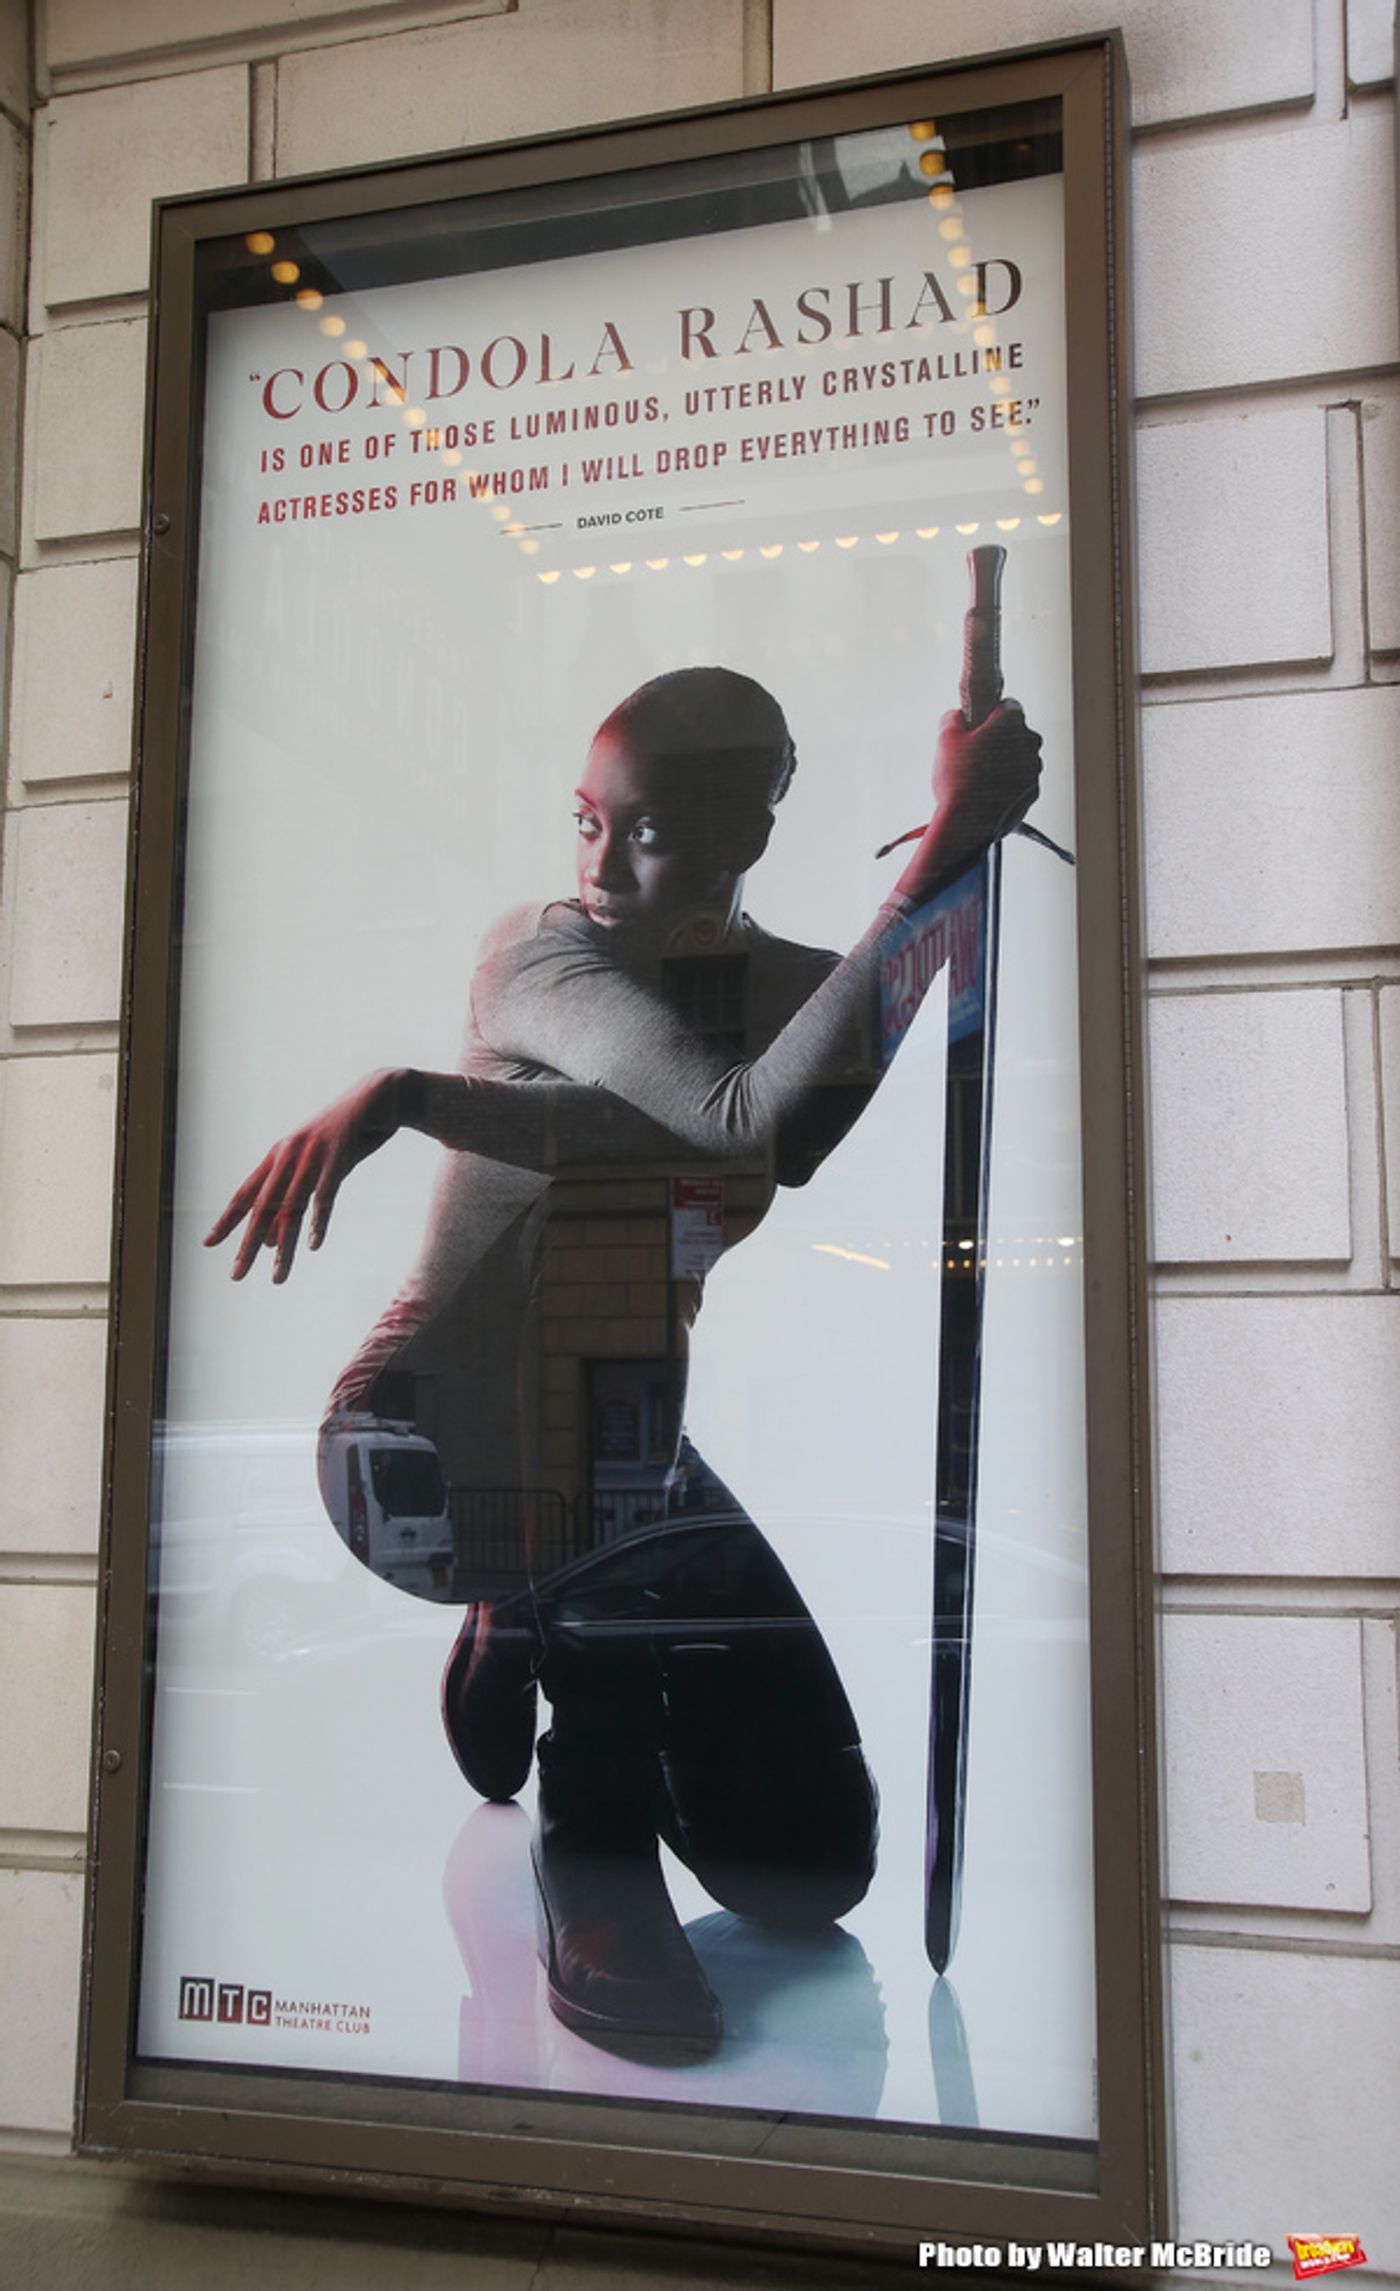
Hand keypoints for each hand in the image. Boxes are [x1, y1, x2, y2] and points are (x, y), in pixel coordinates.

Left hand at [204, 1068, 402, 1282]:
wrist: (378, 1095)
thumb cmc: (345, 1134)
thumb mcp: (314, 1164)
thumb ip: (292, 1196)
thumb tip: (270, 1238)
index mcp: (278, 1156)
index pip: (245, 1194)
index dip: (227, 1220)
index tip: (208, 1243)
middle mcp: (288, 1157)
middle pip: (263, 1208)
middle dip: (248, 1244)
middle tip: (236, 1275)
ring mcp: (312, 1157)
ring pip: (292, 1209)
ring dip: (284, 1246)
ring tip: (277, 1277)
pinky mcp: (338, 1157)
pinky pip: (325, 1196)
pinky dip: (318, 1221)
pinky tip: (313, 1244)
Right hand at [932, 699, 1043, 863]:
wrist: (966, 824)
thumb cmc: (957, 779)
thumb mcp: (945, 738)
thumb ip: (953, 718)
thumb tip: (958, 717)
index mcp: (1011, 722)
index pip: (1008, 705)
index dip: (991, 714)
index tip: (978, 726)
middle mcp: (1029, 743)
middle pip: (1018, 732)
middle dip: (1001, 739)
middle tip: (976, 753)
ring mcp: (1034, 770)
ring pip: (1021, 757)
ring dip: (1007, 762)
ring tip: (981, 777)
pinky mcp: (1033, 793)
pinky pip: (1022, 781)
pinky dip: (1010, 784)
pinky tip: (989, 792)